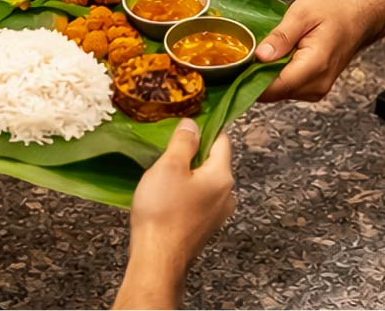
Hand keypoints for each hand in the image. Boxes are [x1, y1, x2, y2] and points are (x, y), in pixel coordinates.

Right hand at [116, 118, 234, 308]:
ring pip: (205, 183)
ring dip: (187, 176)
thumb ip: (183, 142)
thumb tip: (193, 125)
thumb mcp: (169, 167)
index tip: (186, 125)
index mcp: (222, 176)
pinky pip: (198, 201)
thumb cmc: (162, 212)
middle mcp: (227, 195)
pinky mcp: (205, 229)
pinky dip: (185, 195)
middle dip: (193, 154)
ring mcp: (218, 215)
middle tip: (166, 152)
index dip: (205, 128)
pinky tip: (165, 199)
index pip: (222, 140)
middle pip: (213, 162)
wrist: (157, 260)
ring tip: (162, 177)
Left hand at [254, 0, 377, 101]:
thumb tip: (260, 56)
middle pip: (274, 93)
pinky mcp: (314, 89)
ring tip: (264, 53)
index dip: (250, 80)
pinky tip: (277, 59)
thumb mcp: (302, 13)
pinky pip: (288, 89)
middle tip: (246, 55)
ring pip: (279, 93)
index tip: (236, 67)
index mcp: (315, 65)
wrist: (358, 17)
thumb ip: (281, 36)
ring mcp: (317, 90)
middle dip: (255, 77)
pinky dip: (277, 77)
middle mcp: (317, 84)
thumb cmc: (334, 12)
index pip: (275, 87)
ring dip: (266, 77)